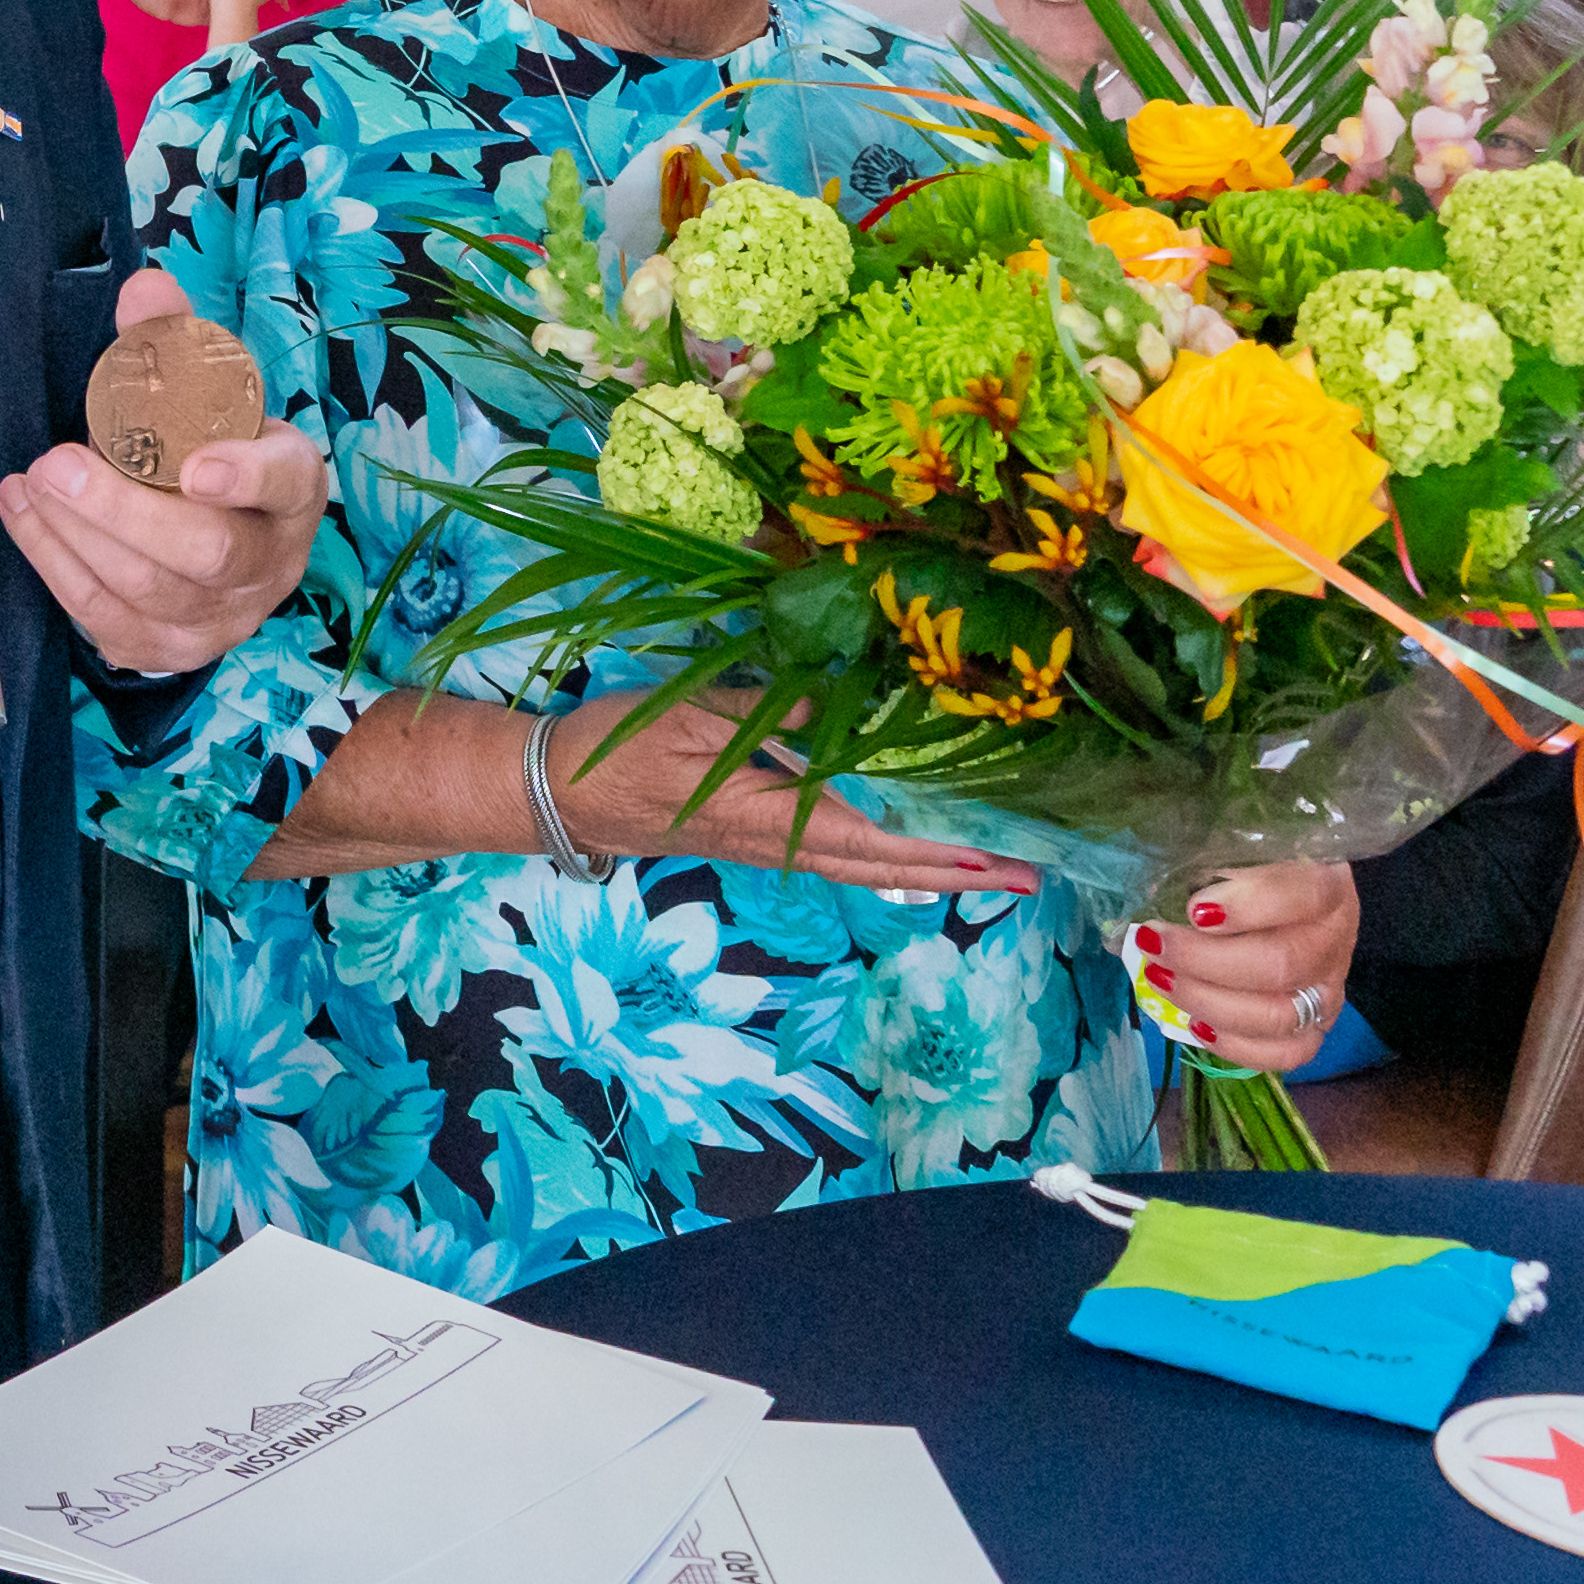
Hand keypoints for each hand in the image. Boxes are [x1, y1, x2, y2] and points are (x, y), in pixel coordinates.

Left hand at [0, 274, 330, 679]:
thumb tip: (143, 288)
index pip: (285, 483)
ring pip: (146, 590)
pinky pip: (104, 617)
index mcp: (292, 491)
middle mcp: (267, 565)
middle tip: (59, 464)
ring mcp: (218, 618)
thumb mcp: (211, 395)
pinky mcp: (163, 649)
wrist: (221, 540)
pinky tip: (25, 517)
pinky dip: (55, 564)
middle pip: (205, 552)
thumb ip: (176, 340)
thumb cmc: (212, 456)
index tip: (197, 466)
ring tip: (31, 483)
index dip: (246, 477)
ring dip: (75, 534)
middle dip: (123, 511)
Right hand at [555, 692, 1045, 897]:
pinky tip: (910, 843)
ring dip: (927, 867)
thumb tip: (845, 706)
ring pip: (862, 864)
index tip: (996, 864)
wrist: (555, 792)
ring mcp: (763, 844)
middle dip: (954, 875)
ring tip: (987, 863)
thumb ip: (769, 713)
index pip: (869, 844)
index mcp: (762, 816)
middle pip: (880, 869)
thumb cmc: (614, 750)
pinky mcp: (752, 834)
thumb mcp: (689, 716)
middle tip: (1028, 877)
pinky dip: (886, 852)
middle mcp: (773, 843)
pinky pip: (835, 851)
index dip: (936, 858)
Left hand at [1134, 860, 1359, 1070]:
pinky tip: (1194, 1024)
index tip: (1194, 907)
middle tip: (1153, 942)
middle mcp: (1334, 940)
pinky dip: (1236, 1045)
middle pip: (1281, 965)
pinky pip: (1287, 1053)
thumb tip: (1154, 887)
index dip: (1249, 905)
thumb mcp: (1237, 845)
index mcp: (1325, 884)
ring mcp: (1329, 989)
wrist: (1296, 897)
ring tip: (1159, 978)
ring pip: (1279, 1016)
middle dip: (1204, 960)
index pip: (1303, 896)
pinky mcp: (1317, 1026)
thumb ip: (1208, 858)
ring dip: (1208, 1002)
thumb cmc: (1256, 866)